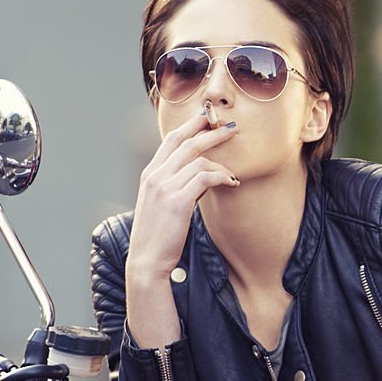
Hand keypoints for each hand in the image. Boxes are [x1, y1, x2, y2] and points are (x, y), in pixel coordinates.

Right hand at [128, 114, 239, 279]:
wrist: (147, 259)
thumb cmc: (159, 235)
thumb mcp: (164, 205)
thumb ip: (179, 186)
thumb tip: (203, 175)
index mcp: (150, 174)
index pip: (170, 140)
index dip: (191, 127)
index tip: (209, 120)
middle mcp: (155, 176)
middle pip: (186, 142)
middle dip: (211, 132)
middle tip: (232, 127)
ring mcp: (164, 187)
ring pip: (198, 158)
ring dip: (222, 161)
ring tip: (234, 174)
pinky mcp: (177, 201)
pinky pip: (205, 177)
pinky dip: (222, 177)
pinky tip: (232, 183)